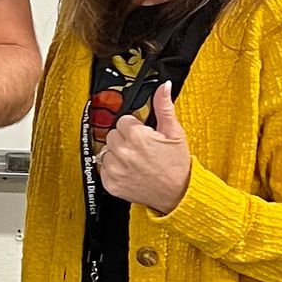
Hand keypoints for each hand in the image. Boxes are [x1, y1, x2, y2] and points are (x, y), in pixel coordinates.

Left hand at [94, 78, 192, 212]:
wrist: (177, 194)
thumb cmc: (176, 166)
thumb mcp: (174, 133)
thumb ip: (164, 107)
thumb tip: (163, 87)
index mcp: (137, 136)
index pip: (123, 120)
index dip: (134, 127)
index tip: (143, 135)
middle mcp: (124, 152)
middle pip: (112, 134)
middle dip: (125, 138)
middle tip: (140, 148)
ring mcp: (115, 169)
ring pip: (106, 150)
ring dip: (118, 153)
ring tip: (135, 160)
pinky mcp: (110, 183)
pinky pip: (103, 168)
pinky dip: (114, 169)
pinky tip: (129, 171)